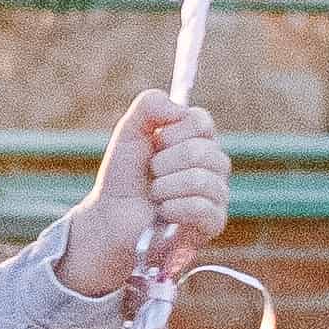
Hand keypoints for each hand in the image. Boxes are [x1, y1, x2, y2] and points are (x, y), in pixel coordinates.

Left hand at [58, 92, 230, 296]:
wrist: (111, 217)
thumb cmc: (124, 177)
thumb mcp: (129, 132)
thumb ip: (150, 105)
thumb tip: (180, 109)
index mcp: (199, 140)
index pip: (202, 121)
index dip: (172, 132)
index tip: (155, 144)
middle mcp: (214, 165)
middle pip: (202, 151)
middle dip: (163, 163)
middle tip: (151, 174)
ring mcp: (218, 194)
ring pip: (200, 180)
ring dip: (164, 188)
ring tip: (154, 195)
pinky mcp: (214, 222)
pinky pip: (201, 207)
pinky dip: (173, 208)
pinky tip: (163, 212)